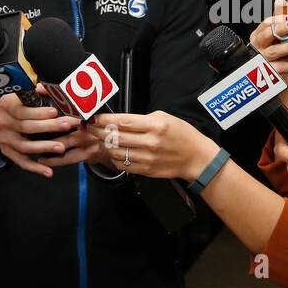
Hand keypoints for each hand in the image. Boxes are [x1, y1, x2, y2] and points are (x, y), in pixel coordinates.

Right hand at [0, 86, 82, 178]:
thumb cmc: (12, 106)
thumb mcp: (18, 95)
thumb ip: (34, 92)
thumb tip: (51, 87)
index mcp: (7, 106)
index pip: (22, 110)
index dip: (38, 112)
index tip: (55, 111)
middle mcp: (4, 124)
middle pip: (27, 128)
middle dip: (49, 127)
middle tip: (67, 126)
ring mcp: (5, 141)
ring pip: (25, 146)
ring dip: (44, 147)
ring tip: (61, 148)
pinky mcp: (8, 153)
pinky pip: (22, 162)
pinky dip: (35, 168)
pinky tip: (49, 172)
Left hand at [87, 111, 218, 181]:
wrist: (196, 157)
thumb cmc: (183, 135)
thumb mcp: (165, 118)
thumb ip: (142, 119)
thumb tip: (119, 120)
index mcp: (155, 125)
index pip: (122, 121)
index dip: (104, 119)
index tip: (94, 117)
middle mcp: (150, 142)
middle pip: (115, 137)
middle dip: (98, 131)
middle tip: (91, 127)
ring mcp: (147, 158)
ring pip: (115, 152)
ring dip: (104, 145)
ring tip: (102, 139)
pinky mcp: (146, 170)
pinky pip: (123, 165)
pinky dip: (114, 158)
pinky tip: (115, 152)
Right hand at [249, 0, 287, 114]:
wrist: (286, 78)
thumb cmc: (282, 54)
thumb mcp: (280, 37)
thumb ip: (279, 19)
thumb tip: (280, 0)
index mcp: (259, 36)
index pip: (266, 24)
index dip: (277, 20)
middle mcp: (258, 48)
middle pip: (266, 36)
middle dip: (279, 29)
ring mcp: (262, 62)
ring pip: (273, 52)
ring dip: (287, 47)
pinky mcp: (269, 76)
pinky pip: (281, 68)